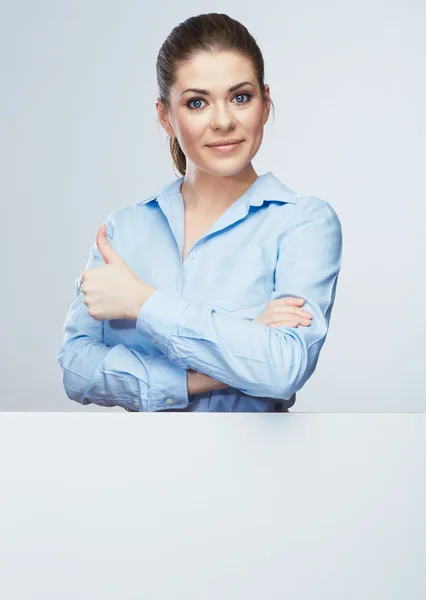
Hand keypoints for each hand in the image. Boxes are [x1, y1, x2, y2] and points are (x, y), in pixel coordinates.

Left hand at [79, 224, 155, 320]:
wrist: (138, 299)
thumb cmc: (128, 280)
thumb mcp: (115, 260)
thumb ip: (104, 244)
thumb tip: (102, 226)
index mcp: (88, 274)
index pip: (89, 279)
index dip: (100, 280)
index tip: (111, 282)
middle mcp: (85, 288)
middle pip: (88, 290)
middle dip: (98, 291)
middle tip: (113, 291)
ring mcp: (89, 302)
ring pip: (91, 302)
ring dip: (99, 301)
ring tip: (113, 299)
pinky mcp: (93, 313)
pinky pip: (94, 313)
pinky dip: (101, 312)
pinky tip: (112, 307)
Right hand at [188, 298, 312, 392]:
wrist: (233, 364)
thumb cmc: (251, 353)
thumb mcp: (263, 338)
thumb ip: (273, 330)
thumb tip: (293, 326)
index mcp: (259, 320)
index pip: (274, 304)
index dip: (288, 301)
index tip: (302, 301)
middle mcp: (258, 322)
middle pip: (277, 309)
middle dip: (295, 310)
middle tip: (309, 316)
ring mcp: (257, 329)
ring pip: (276, 316)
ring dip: (293, 316)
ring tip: (305, 321)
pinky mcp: (257, 337)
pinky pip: (272, 327)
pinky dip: (284, 324)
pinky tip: (294, 326)